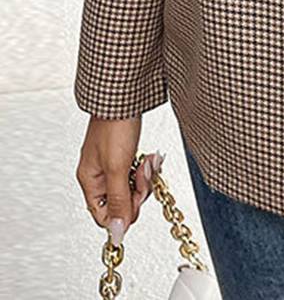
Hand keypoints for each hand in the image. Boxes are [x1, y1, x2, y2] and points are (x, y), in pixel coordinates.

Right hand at [76, 115, 162, 244]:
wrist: (126, 96)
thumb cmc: (116, 124)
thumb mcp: (118, 167)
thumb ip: (118, 200)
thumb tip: (118, 231)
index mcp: (89, 180)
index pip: (102, 215)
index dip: (122, 214)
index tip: (137, 205)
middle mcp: (98, 174)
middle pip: (120, 201)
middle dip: (137, 190)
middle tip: (144, 175)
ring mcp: (112, 164)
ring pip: (131, 187)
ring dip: (144, 177)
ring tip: (149, 162)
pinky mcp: (125, 154)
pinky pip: (137, 172)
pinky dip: (147, 166)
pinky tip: (151, 158)